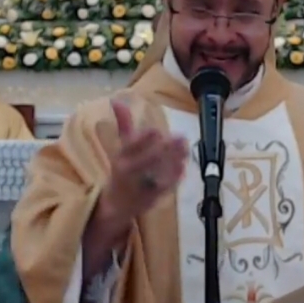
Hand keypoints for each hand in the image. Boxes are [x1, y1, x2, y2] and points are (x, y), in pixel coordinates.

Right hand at [99, 99, 187, 223]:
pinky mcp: (151, 197)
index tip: (157, 131)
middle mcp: (128, 172)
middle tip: (181, 138)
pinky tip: (184, 166)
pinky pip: (164, 188)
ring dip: (173, 161)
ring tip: (186, 149)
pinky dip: (174, 178)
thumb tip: (117, 99)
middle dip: (164, 150)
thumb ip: (123, 124)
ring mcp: (140, 186)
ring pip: (157, 174)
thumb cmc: (122, 168)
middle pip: (146, 161)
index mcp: (121, 157)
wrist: (117, 203)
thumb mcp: (122, 146)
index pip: (130, 147)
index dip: (144, 140)